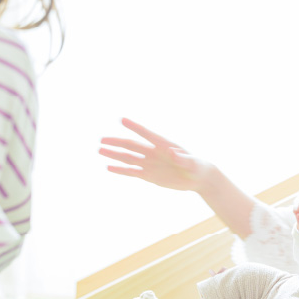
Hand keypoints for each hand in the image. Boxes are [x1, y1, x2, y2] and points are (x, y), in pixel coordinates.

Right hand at [99, 118, 215, 193]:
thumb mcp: (192, 163)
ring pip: (128, 158)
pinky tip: (109, 167)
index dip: (134, 127)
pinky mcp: (149, 175)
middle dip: (116, 142)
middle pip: (131, 146)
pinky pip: (132, 172)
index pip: (146, 134)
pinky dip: (121, 170)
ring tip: (100, 150)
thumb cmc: (197, 167)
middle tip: (101, 140)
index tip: (122, 119)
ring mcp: (149, 163)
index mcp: (163, 144)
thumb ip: (182, 158)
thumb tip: (171, 152)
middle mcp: (153, 152)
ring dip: (114, 155)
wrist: (198, 178)